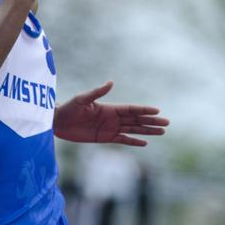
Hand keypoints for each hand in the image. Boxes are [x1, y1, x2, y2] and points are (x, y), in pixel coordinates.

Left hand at [53, 81, 168, 146]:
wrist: (58, 123)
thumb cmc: (68, 109)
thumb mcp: (82, 99)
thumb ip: (97, 92)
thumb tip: (111, 82)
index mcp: (110, 108)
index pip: (132, 109)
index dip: (145, 110)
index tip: (158, 111)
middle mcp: (113, 118)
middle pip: (137, 120)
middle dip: (152, 121)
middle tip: (167, 123)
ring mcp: (110, 128)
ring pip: (134, 130)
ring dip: (147, 131)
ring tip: (162, 132)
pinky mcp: (105, 138)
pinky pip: (123, 140)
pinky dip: (134, 141)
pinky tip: (145, 142)